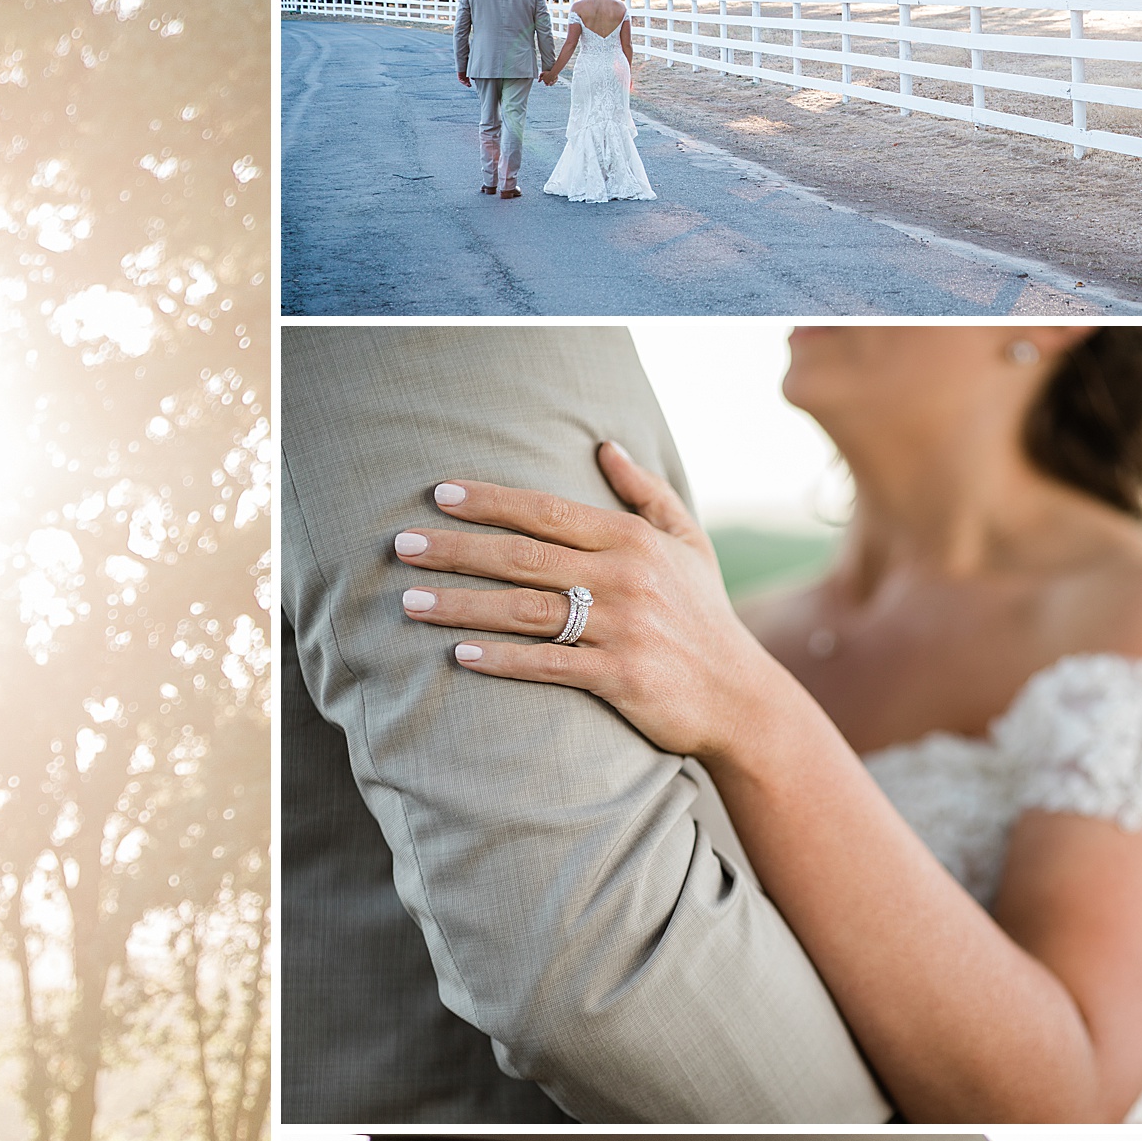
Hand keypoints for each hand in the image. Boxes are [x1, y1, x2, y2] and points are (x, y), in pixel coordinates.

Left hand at [389, 439, 788, 764]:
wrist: (739, 695)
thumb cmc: (703, 615)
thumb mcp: (688, 543)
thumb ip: (646, 493)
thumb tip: (607, 445)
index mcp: (633, 540)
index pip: (547, 511)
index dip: (491, 501)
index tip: (440, 494)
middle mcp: (624, 578)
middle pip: (523, 557)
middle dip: (457, 549)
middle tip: (402, 545)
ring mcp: (621, 628)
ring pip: (525, 611)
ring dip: (462, 605)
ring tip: (410, 601)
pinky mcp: (619, 677)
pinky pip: (547, 665)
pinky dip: (502, 660)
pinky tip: (459, 655)